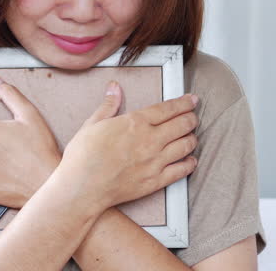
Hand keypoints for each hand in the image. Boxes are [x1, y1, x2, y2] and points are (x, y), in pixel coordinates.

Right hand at [57, 81, 199, 213]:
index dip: (184, 103)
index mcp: (136, 122)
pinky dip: (190, 163)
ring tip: (192, 136)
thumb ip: (108, 105)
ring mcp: (155, 161)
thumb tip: (114, 87)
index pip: (168, 108)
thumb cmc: (83, 156)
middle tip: (193, 116)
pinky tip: (190, 160)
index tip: (192, 100)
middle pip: (182, 125)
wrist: (81, 188)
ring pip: (186, 146)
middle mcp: (150, 140)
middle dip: (191, 118)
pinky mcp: (156, 181)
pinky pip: (181, 170)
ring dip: (192, 138)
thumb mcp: (92, 124)